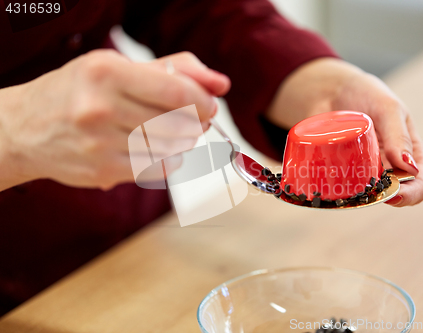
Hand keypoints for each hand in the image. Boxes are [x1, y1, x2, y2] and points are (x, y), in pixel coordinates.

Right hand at [0, 50, 230, 190]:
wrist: (24, 129)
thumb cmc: (78, 92)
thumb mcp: (117, 66)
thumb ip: (173, 69)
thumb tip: (221, 83)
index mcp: (106, 73)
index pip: (177, 92)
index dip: (204, 101)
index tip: (209, 104)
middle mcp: (100, 109)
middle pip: (178, 123)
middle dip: (197, 122)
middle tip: (195, 118)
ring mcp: (99, 145)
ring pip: (171, 149)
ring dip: (183, 142)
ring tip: (172, 132)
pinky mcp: (102, 172)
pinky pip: (156, 170)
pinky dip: (167, 160)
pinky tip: (157, 149)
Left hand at [266, 57, 422, 206]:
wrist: (332, 89)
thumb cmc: (367, 94)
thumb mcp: (388, 109)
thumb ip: (399, 136)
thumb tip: (410, 169)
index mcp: (408, 155)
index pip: (418, 184)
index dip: (409, 195)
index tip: (391, 195)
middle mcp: (386, 168)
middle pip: (390, 195)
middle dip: (379, 198)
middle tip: (365, 193)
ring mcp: (362, 172)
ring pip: (363, 197)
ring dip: (355, 198)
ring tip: (344, 188)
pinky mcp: (338, 172)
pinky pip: (338, 190)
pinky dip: (332, 191)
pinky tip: (324, 187)